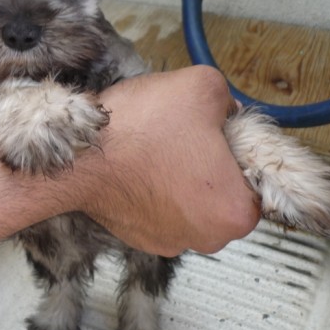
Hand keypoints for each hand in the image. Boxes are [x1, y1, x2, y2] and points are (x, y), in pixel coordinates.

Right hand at [78, 66, 260, 255]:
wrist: (76, 154)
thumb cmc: (144, 126)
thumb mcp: (202, 86)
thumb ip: (231, 100)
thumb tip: (228, 115)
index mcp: (237, 213)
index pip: (253, 175)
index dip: (233, 146)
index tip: (207, 130)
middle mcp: (209, 240)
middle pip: (221, 191)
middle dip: (206, 163)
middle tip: (179, 135)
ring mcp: (171, 244)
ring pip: (190, 201)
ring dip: (179, 177)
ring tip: (153, 149)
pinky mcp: (140, 239)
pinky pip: (161, 209)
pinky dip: (155, 190)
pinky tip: (137, 167)